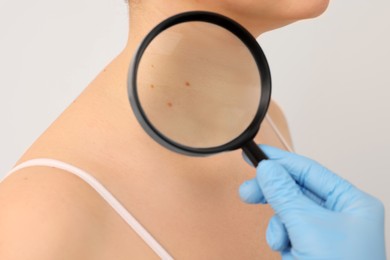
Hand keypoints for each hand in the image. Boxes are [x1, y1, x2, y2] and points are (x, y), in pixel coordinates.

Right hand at [239, 145, 385, 259]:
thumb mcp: (306, 226)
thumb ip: (283, 193)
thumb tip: (267, 169)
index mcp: (351, 202)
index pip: (310, 171)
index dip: (281, 161)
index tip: (257, 155)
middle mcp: (341, 214)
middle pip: (297, 190)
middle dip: (272, 194)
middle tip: (247, 192)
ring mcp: (326, 232)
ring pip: (289, 212)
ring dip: (278, 224)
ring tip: (281, 240)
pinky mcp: (312, 247)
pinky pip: (288, 231)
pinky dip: (282, 239)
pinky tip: (288, 252)